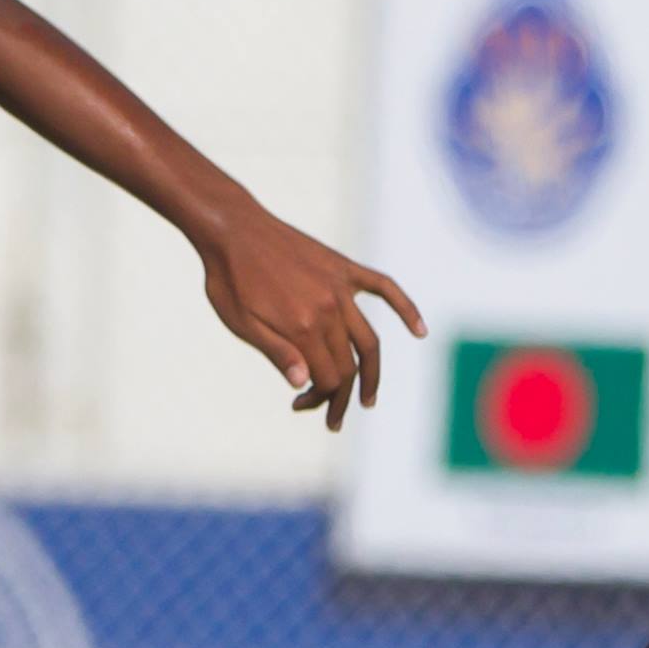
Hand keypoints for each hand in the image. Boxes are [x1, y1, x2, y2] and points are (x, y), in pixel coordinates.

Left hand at [196, 207, 425, 432]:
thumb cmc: (228, 279)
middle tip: (331, 418)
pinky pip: (384, 288)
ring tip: (369, 400)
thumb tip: (304, 385)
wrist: (232, 229)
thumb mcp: (242, 323)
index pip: (328, 378)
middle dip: (341, 396)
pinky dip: (405, 309)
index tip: (300, 406)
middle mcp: (328, 308)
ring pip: (368, 340)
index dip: (320, 399)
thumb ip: (277, 353)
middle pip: (348, 365)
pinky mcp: (343, 268)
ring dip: (372, 374)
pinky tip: (420, 331)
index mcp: (302, 327)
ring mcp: (340, 287)